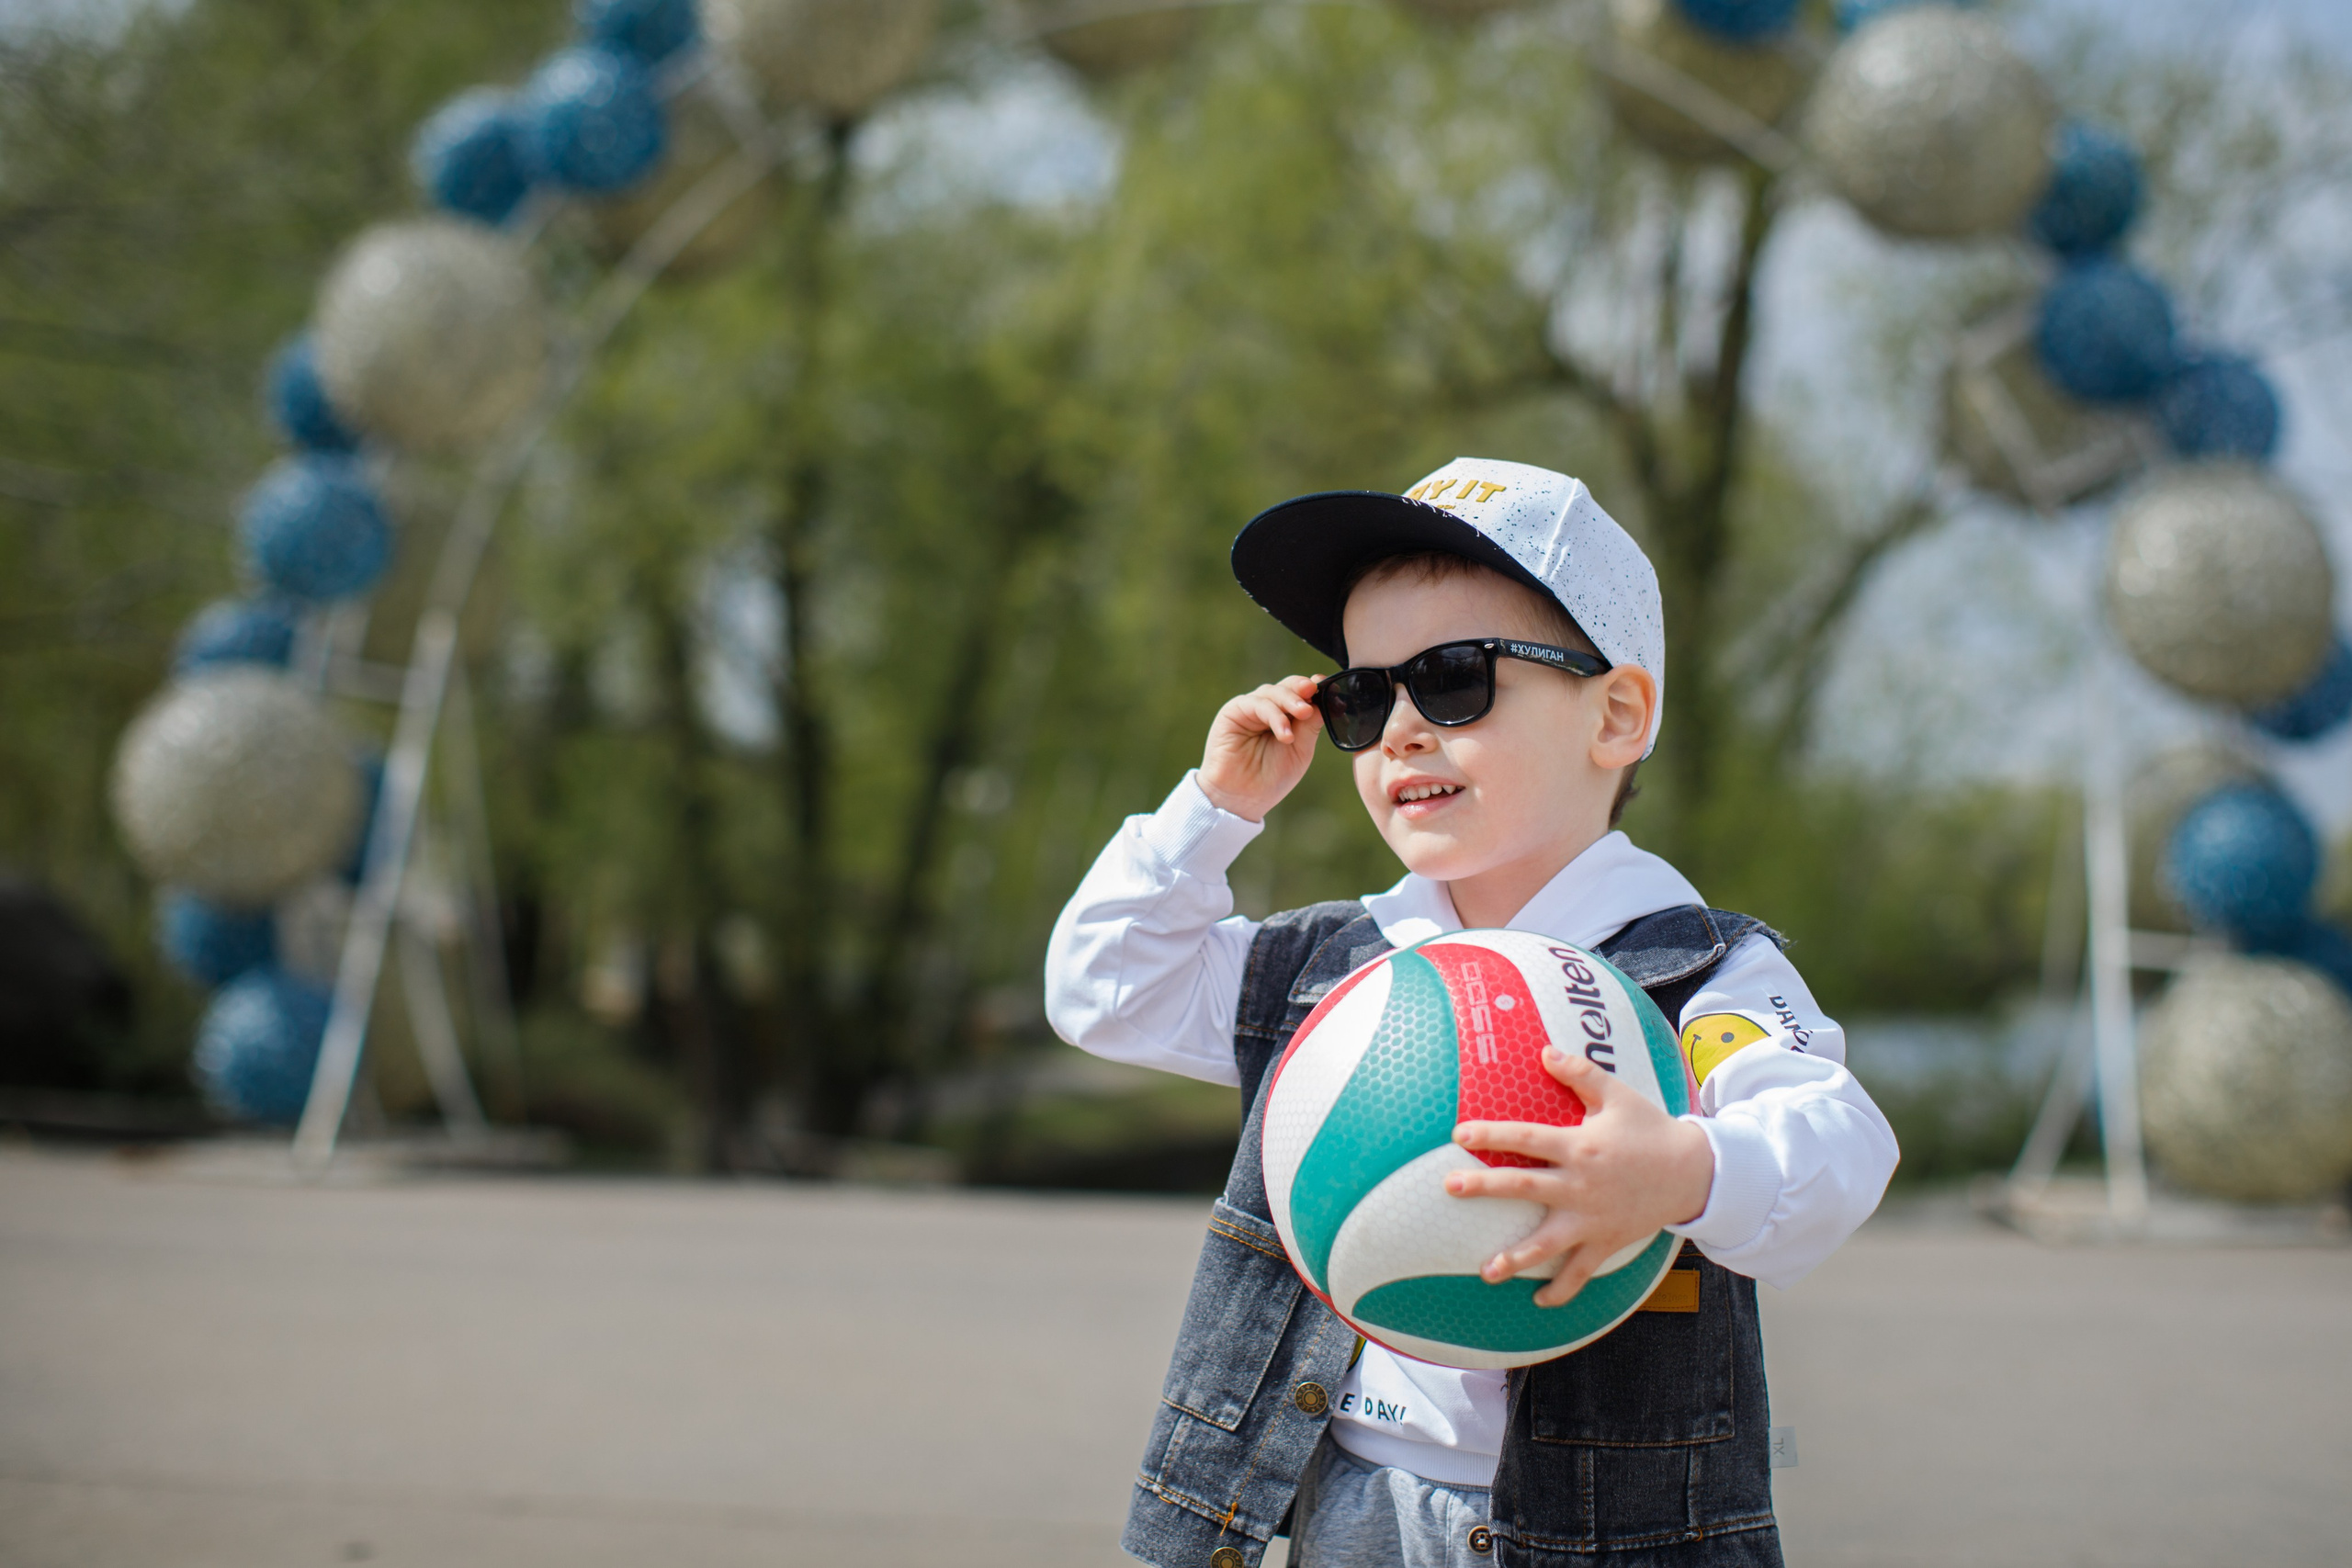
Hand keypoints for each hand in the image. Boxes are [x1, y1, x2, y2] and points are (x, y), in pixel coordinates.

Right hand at [1197, 675, 1323, 822]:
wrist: (1242, 798)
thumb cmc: (1271, 777)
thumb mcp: (1300, 751)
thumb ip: (1310, 727)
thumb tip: (1325, 702)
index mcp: (1287, 716)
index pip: (1302, 694)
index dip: (1317, 688)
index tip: (1332, 689)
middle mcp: (1269, 708)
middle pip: (1288, 687)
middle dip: (1303, 688)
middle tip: (1314, 692)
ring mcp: (1251, 709)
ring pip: (1273, 692)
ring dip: (1290, 701)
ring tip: (1304, 714)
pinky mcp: (1233, 712)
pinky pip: (1257, 705)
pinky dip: (1274, 716)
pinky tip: (1285, 734)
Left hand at [1445, 1047, 1714, 1307]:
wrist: (1694, 1173)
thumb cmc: (1651, 1130)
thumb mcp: (1618, 1096)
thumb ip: (1580, 1074)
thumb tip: (1545, 1051)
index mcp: (1580, 1147)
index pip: (1527, 1139)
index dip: (1493, 1135)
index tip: (1460, 1134)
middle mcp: (1581, 1185)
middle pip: (1525, 1187)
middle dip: (1485, 1188)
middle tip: (1451, 1187)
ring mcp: (1593, 1218)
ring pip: (1548, 1241)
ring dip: (1516, 1258)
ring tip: (1486, 1271)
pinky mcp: (1607, 1241)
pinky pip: (1582, 1271)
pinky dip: (1562, 1289)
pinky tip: (1539, 1302)